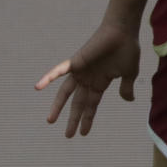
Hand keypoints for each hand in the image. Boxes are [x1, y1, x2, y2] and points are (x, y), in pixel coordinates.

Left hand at [36, 20, 141, 137]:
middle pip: (78, 103)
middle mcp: (87, 79)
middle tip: (69, 135)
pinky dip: (48, 78)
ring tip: (50, 121)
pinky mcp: (75, 62)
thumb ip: (126, 87)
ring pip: (65, 93)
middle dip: (74, 119)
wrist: (123, 31)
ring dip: (58, 106)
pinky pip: (58, 71)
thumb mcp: (129, 73)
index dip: (88, 119)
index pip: (91, 105)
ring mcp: (80, 71)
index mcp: (100, 83)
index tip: (84, 133)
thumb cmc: (127, 49)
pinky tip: (38, 87)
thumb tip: (129, 100)